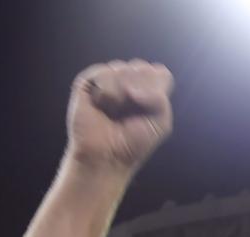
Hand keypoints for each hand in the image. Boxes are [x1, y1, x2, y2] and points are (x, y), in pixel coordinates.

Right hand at [67, 60, 173, 174]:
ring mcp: (108, 81)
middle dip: (140, 92)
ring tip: (114, 111)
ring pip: (123, 68)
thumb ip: (159, 99)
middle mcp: (128, 81)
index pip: (160, 73)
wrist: (107, 156)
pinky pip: (103, 72)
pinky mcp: (88, 83)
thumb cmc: (134, 143)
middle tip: (130, 113)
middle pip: (143, 68)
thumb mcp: (160, 123)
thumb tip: (130, 88)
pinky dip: (107, 92)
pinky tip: (101, 105)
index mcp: (147, 90)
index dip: (157, 89)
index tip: (150, 110)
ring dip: (122, 94)